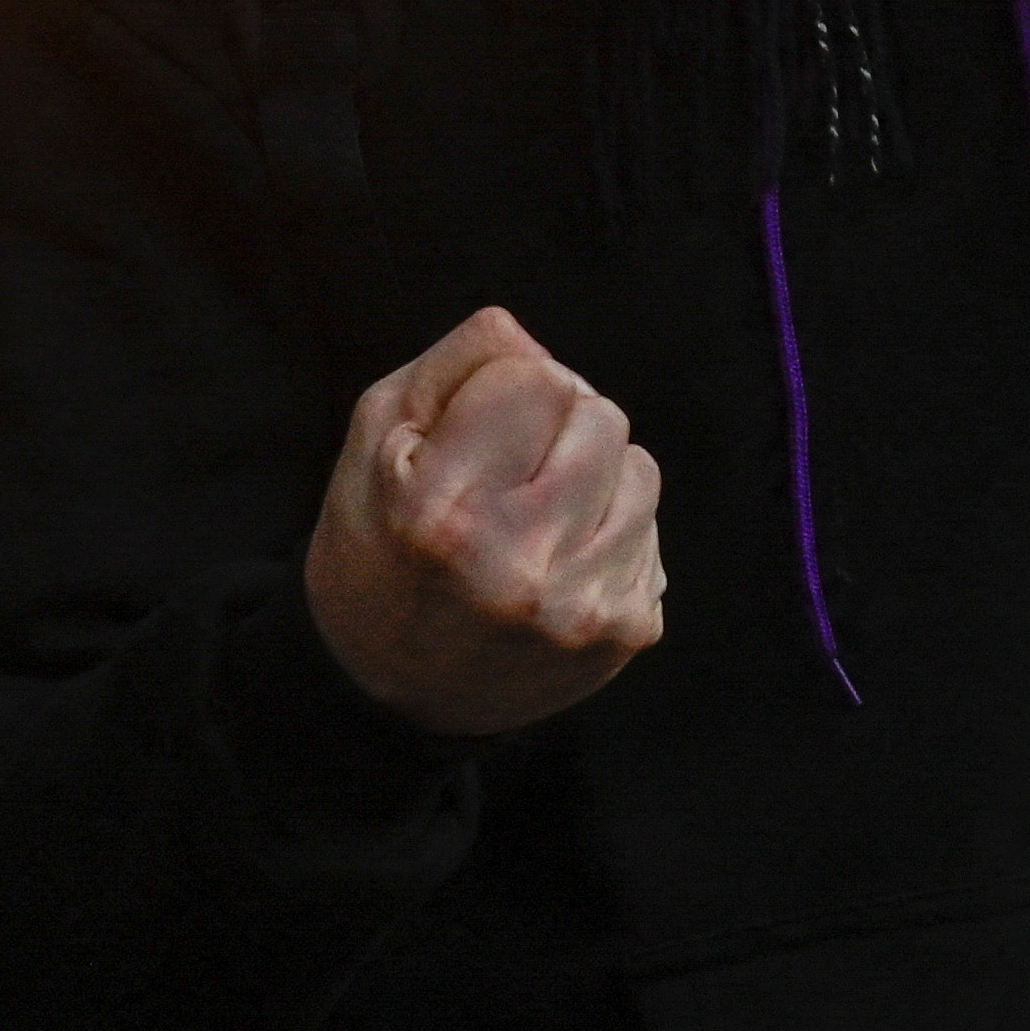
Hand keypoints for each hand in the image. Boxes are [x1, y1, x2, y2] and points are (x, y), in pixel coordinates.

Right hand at [302, 307, 666, 734]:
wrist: (394, 694)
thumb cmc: (379, 546)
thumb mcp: (378, 438)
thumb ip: (455, 365)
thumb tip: (530, 335)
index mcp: (441, 511)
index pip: (537, 377)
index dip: (502, 390)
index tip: (471, 432)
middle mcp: (519, 565)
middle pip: (600, 414)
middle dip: (556, 426)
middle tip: (508, 471)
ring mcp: (582, 606)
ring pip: (640, 468)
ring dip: (593, 477)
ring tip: (534, 517)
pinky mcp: (627, 633)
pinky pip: (652, 530)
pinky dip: (610, 531)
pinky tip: (557, 563)